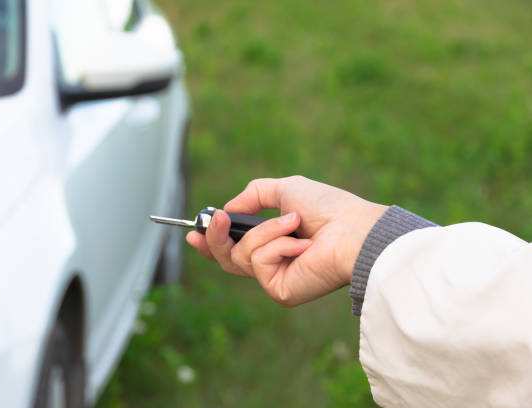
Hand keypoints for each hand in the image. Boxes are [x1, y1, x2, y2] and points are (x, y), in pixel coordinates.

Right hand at [186, 176, 387, 306]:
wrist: (354, 229)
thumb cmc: (328, 208)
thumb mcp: (285, 189)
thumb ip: (253, 194)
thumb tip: (227, 209)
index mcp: (275, 243)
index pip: (235, 248)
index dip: (212, 242)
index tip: (193, 231)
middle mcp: (274, 264)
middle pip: (227, 259)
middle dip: (216, 239)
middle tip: (216, 221)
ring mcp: (276, 279)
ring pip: (240, 256)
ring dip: (265, 232)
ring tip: (294, 224)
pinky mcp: (279, 291)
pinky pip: (257, 263)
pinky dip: (278, 245)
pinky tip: (303, 245)